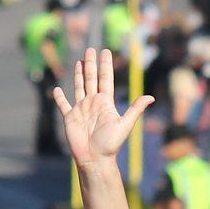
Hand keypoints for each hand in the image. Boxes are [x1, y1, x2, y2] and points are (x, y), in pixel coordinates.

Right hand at [51, 47, 152, 165]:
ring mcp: (81, 110)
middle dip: (91, 64)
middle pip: (91, 78)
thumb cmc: (111, 144)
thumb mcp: (125, 124)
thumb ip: (135, 109)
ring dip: (78, 74)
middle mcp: (93, 103)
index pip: (105, 79)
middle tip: (90, 49)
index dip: (105, 65)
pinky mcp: (70, 118)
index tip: (105, 51)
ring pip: (79, 87)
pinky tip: (57, 90)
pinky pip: (63, 105)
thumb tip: (152, 97)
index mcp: (105, 102)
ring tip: (79, 61)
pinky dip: (59, 98)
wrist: (95, 159)